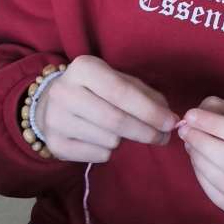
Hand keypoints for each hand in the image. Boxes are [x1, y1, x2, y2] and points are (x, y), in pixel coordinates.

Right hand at [35, 55, 177, 162]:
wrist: (52, 103)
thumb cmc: (96, 90)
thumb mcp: (119, 81)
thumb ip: (146, 96)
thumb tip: (169, 119)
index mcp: (83, 68)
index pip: (122, 92)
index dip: (150, 110)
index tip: (170, 122)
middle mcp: (64, 92)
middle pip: (116, 120)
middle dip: (146, 131)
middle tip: (163, 137)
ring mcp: (55, 119)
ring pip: (109, 140)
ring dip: (124, 140)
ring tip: (120, 131)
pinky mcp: (55, 143)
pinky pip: (98, 155)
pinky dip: (109, 151)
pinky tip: (101, 138)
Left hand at [178, 96, 223, 223]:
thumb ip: (222, 112)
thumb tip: (193, 118)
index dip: (215, 124)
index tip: (190, 115)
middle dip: (204, 144)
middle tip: (185, 131)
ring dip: (200, 162)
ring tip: (190, 146)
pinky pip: (222, 200)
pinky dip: (203, 180)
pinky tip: (198, 164)